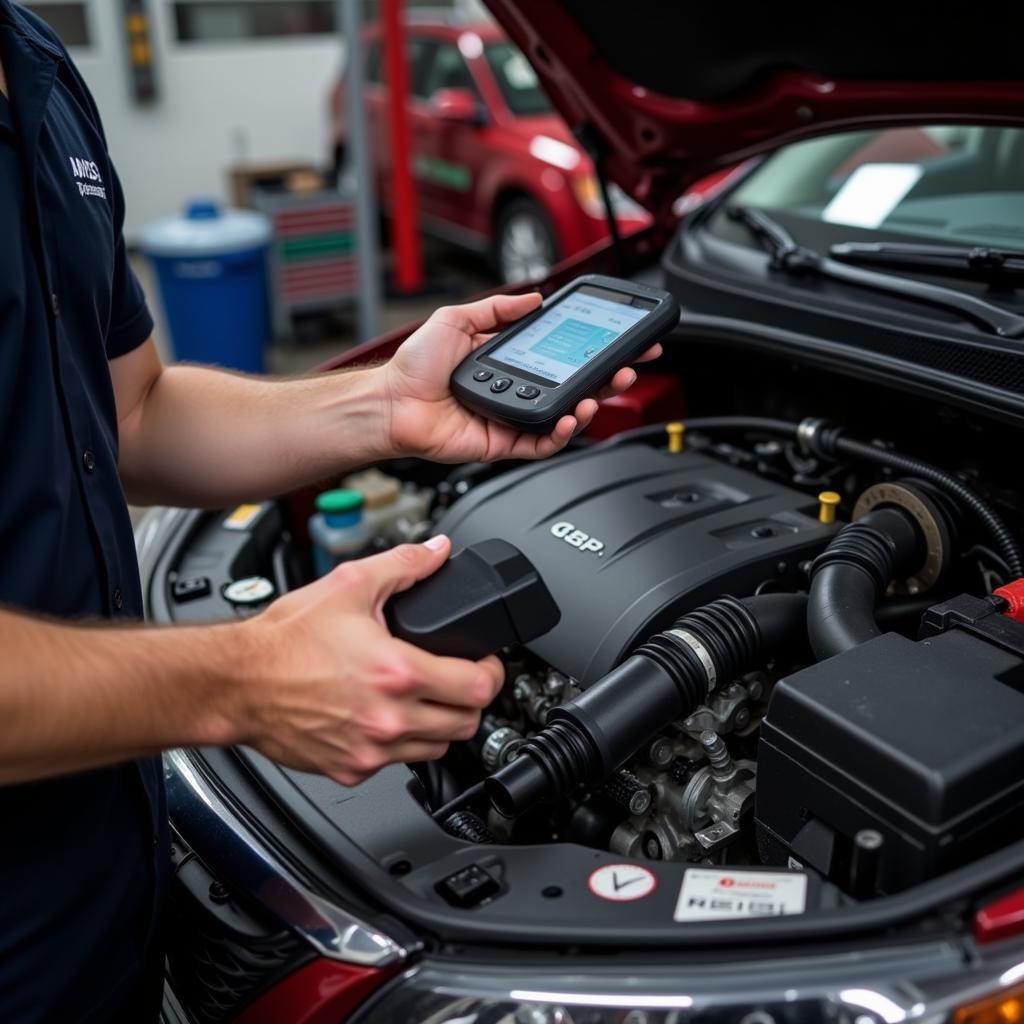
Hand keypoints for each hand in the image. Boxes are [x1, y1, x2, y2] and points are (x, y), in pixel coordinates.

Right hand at [235, 536, 502, 786]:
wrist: (236, 682)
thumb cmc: (284, 641)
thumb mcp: (350, 585)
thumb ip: (404, 566)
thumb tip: (438, 551)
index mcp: (396, 672)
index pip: (478, 687)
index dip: (491, 672)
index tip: (484, 663)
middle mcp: (388, 718)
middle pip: (466, 724)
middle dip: (470, 699)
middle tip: (459, 679)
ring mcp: (371, 749)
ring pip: (437, 749)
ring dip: (440, 724)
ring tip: (425, 698)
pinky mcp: (351, 769)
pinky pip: (398, 763)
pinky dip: (402, 743)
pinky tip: (387, 717)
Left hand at [379, 292, 662, 462]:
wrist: (392, 403)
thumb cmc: (414, 367)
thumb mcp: (456, 319)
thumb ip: (497, 309)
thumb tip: (534, 298)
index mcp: (509, 361)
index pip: (562, 354)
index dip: (592, 349)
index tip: (619, 339)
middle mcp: (516, 391)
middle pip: (572, 387)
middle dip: (606, 378)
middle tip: (628, 367)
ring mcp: (512, 419)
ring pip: (563, 417)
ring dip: (589, 405)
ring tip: (601, 391)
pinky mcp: (504, 444)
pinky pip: (541, 443)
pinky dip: (561, 433)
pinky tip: (569, 417)